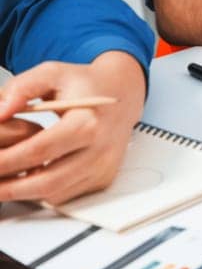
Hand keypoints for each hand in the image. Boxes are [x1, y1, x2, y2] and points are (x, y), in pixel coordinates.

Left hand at [0, 51, 145, 203]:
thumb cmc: (85, 84)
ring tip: (3, 180)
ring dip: (23, 192)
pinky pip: (65, 195)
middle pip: (47, 181)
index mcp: (88, 122)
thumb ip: (21, 88)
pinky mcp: (103, 178)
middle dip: (9, 187)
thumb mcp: (52, 73)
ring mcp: (103, 167)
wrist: (124, 93)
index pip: (39, 150)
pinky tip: (30, 176)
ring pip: (54, 194)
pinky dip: (43, 192)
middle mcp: (100, 148)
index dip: (6, 161)